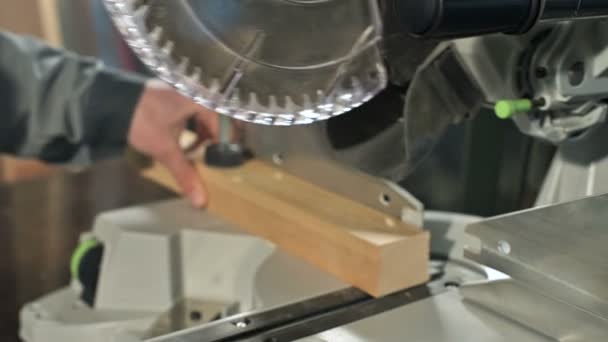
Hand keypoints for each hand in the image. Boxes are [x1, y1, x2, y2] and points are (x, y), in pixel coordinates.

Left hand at [128, 80, 218, 206]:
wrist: (109, 101)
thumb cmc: (140, 119)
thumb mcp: (166, 149)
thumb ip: (186, 174)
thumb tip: (201, 200)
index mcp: (201, 99)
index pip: (225, 125)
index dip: (226, 146)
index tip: (224, 162)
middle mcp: (197, 91)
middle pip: (218, 119)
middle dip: (216, 141)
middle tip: (213, 159)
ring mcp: (185, 91)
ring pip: (206, 116)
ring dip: (204, 135)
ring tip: (199, 152)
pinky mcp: (175, 94)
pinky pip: (195, 112)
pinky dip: (194, 127)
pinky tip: (187, 142)